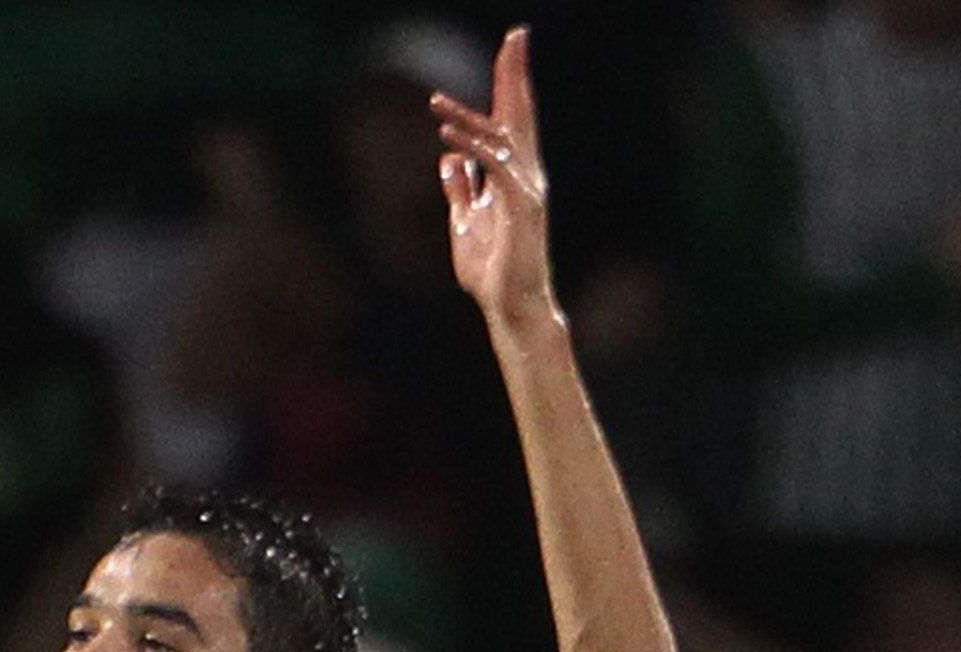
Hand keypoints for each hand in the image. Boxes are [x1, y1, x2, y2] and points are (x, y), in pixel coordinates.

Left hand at [431, 29, 557, 327]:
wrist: (508, 306)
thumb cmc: (492, 270)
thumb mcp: (465, 222)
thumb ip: (460, 190)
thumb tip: (449, 161)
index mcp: (513, 175)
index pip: (511, 120)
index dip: (510, 83)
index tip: (511, 47)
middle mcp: (526, 175)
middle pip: (520, 114)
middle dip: (515, 74)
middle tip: (516, 35)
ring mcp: (527, 190)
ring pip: (500, 139)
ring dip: (466, 119)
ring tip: (434, 102)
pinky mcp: (521, 209)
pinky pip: (497, 170)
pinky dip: (473, 151)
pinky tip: (447, 140)